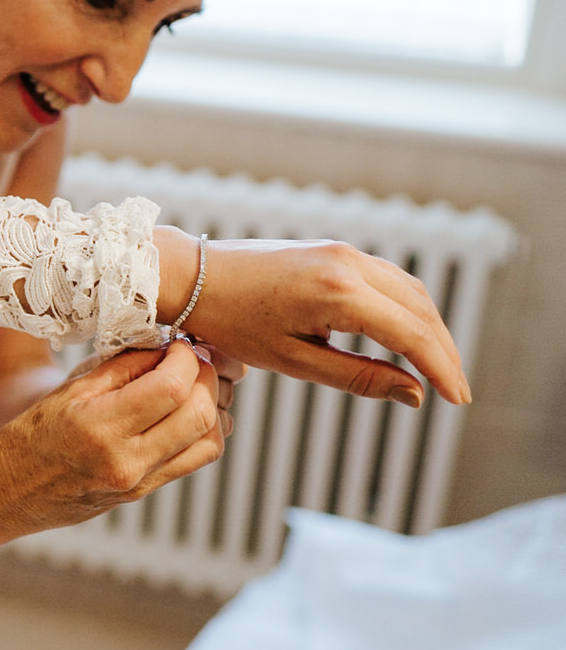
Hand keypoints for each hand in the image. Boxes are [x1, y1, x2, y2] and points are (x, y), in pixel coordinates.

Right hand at [0, 339, 223, 539]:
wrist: (6, 492)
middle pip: (200, 414)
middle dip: (207, 377)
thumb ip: (121, 365)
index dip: (187, 358)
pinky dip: (201, 431)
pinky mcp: (144, 493)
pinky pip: (194, 460)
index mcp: (100, 426)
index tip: (180, 343)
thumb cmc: (30, 434)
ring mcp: (138, 482)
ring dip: (211, 405)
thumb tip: (166, 344)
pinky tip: (183, 412)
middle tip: (193, 359)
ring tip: (192, 384)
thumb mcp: (69, 389)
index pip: (172, 387)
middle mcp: (125, 460)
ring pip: (209, 441)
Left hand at [156, 229, 470, 405]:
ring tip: (437, 368)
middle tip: (455, 390)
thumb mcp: (293, 360)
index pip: (411, 333)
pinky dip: (406, 308)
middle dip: (442, 350)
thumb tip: (414, 395)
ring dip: (428, 327)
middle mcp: (348, 263)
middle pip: (420, 309)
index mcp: (338, 292)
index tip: (458, 400)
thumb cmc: (232, 322)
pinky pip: (387, 278)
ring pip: (408, 290)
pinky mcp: (334, 249)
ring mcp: (342, 250)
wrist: (191, 276)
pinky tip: (407, 335)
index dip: (441, 369)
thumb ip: (358, 377)